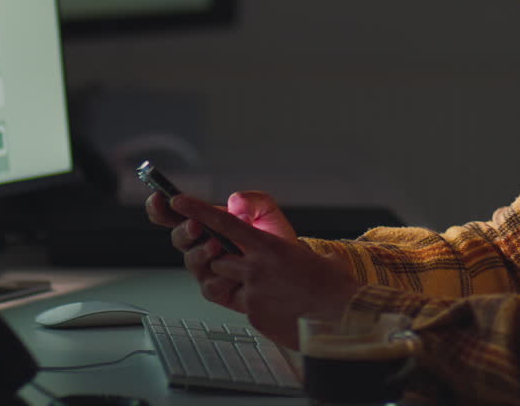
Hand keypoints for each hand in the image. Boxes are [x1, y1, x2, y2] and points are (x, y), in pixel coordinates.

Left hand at [148, 190, 359, 347]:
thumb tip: (275, 228)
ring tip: (265, 288)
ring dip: (234, 283)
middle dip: (222, 262)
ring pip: (221, 284)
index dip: (198, 211)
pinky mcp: (252, 316)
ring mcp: (251, 294)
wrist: (341, 319)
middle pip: (215, 260)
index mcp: (269, 246)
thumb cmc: (332, 286)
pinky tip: (277, 307)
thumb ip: (287, 238)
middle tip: (242, 265)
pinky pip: (239, 307)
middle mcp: (255, 268)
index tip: (178, 201)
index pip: (225, 223)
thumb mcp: (312, 251)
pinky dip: (253, 306)